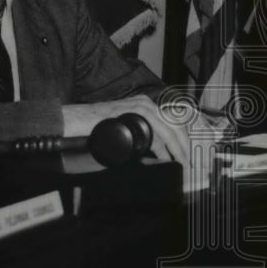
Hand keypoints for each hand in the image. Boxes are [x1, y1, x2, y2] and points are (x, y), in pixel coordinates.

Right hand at [62, 94, 191, 165]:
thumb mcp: (128, 134)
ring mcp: (139, 107)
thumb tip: (164, 155)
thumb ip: (147, 141)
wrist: (74, 121)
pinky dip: (164, 146)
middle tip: (192, 163)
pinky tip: (167, 157)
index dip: (185, 140)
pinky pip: (154, 130)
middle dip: (186, 146)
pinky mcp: (131, 113)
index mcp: (147, 107)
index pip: (174, 123)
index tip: (191, 156)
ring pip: (169, 127)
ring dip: (179, 147)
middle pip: (176, 124)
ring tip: (183, 163)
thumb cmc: (98, 129)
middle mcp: (146, 104)